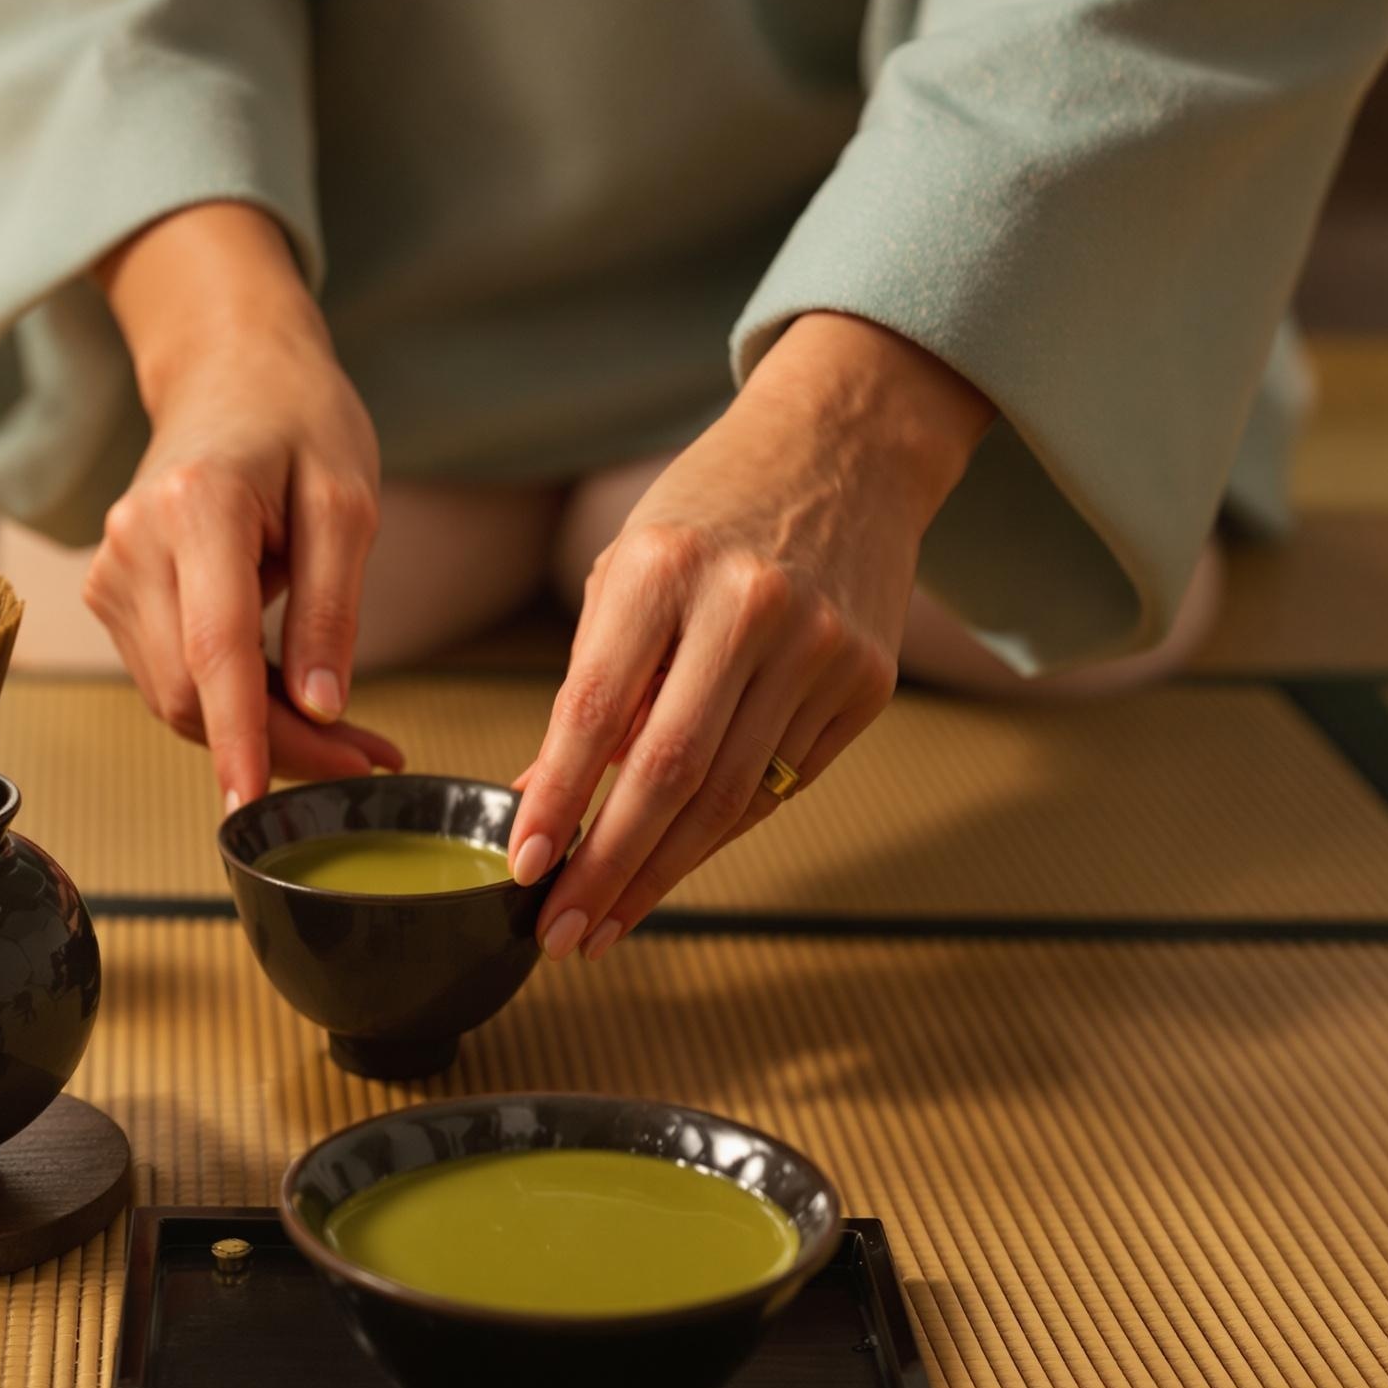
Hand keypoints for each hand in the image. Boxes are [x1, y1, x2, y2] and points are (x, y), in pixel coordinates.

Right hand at [86, 203, 402, 808]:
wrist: (228, 371)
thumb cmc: (299, 422)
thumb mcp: (347, 503)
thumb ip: (332, 608)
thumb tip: (321, 708)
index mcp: (198, 507)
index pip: (214, 648)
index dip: (239, 736)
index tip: (254, 805)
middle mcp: (134, 544)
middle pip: (192, 692)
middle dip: (279, 746)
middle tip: (372, 758)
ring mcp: (112, 573)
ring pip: (177, 700)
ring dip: (259, 734)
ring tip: (348, 732)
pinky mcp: (113, 597)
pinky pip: (171, 679)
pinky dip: (232, 706)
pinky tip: (291, 698)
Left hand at [507, 313, 992, 957]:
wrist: (844, 452)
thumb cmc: (708, 517)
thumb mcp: (627, 573)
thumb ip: (588, 686)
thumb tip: (539, 802)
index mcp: (664, 569)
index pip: (595, 710)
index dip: (558, 801)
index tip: (521, 870)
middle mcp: (748, 608)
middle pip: (670, 774)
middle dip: (607, 868)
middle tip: (559, 935)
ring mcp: (820, 649)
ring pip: (730, 797)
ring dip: (659, 874)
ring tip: (603, 925)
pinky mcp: (867, 683)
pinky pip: (780, 784)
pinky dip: (718, 834)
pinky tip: (671, 867)